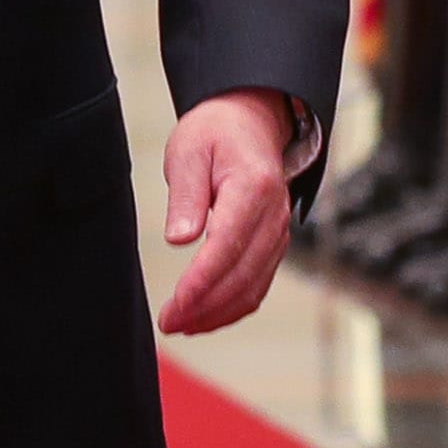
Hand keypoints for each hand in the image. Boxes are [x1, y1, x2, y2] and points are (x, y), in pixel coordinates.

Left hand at [157, 89, 297, 335]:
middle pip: (244, 274)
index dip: (202, 281)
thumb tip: (180, 239)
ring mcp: (279, 231)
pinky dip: (233, 306)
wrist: (250, 121)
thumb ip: (186, 196)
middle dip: (206, 306)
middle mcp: (275, 214)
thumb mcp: (190, 151)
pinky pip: (258, 283)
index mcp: (254, 188)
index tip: (176, 304)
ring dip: (218, 312)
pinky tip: (206, 316)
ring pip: (254, 286)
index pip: (228, 245)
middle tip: (168, 323)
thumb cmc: (216, 133)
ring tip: (181, 325)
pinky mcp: (273, 243)